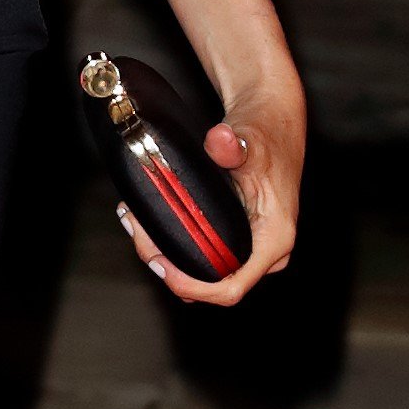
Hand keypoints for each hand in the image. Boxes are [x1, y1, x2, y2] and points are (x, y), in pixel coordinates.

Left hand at [113, 79, 303, 305]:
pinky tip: (148, 218)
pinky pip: (204, 250)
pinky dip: (175, 238)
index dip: (194, 287)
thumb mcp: (248, 136)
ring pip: (205, 267)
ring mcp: (250, 243)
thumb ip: (232, 143)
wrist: (271, 120)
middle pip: (212, 280)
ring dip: (167, 251)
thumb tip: (219, 142)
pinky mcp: (236, 232)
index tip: (160, 266)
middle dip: (168, 263)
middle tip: (135, 231)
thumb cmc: (265, 132)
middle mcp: (264, 249)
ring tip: (134, 222)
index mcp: (274, 238)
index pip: (232, 286)